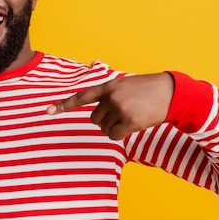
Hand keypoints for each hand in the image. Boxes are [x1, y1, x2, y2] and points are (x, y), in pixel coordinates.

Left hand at [46, 73, 173, 139]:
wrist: (170, 93)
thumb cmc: (147, 89)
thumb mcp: (124, 83)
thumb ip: (108, 91)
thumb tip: (94, 88)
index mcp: (108, 86)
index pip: (81, 97)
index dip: (64, 105)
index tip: (47, 111)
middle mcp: (111, 97)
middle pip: (94, 119)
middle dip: (105, 119)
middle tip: (122, 113)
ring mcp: (120, 109)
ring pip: (104, 128)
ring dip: (115, 127)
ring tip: (131, 116)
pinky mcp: (129, 121)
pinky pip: (114, 136)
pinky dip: (120, 134)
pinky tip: (132, 125)